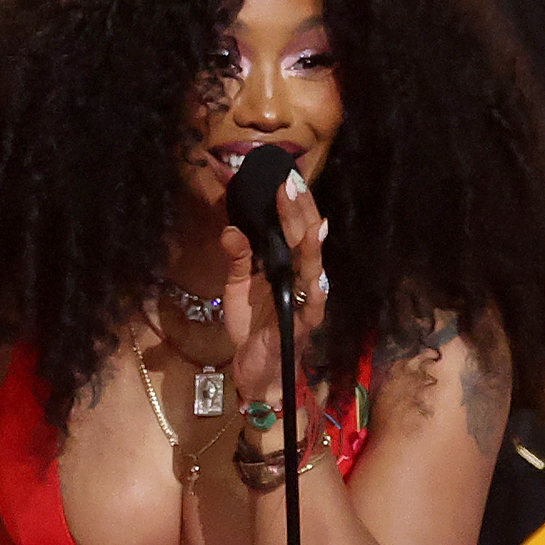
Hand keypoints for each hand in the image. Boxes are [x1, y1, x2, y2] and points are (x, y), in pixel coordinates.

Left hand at [213, 171, 330, 419]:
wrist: (256, 371)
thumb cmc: (253, 327)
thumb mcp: (237, 288)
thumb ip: (238, 258)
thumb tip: (231, 229)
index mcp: (286, 265)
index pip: (292, 227)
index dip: (290, 202)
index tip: (283, 173)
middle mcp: (301, 278)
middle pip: (306, 239)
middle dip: (300, 212)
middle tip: (290, 182)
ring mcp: (306, 301)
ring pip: (313, 268)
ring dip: (311, 245)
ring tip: (309, 221)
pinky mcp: (303, 326)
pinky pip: (312, 307)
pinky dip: (314, 293)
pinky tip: (314, 278)